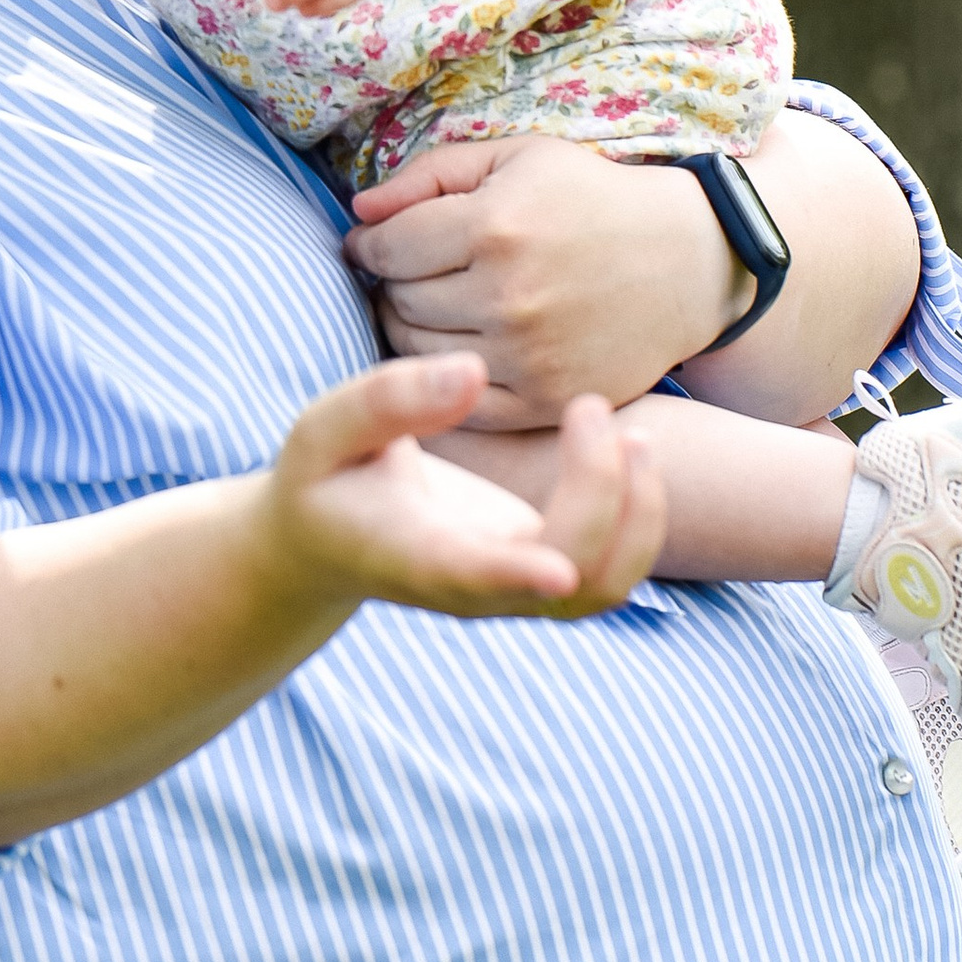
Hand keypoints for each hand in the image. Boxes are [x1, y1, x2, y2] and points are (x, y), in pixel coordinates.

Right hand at [260, 351, 657, 622]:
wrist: (326, 543)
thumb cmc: (323, 478)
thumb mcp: (324, 430)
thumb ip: (389, 401)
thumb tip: (472, 371)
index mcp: (411, 556)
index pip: (469, 576)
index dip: (513, 576)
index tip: (556, 570)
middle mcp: (473, 590)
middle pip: (565, 579)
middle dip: (599, 495)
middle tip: (588, 406)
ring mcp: (514, 591)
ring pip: (603, 586)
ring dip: (637, 517)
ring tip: (632, 433)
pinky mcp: (542, 572)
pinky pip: (613, 567)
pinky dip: (639, 518)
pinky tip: (628, 452)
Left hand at [343, 135, 746, 429]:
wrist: (686, 262)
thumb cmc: (590, 200)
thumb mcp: (515, 159)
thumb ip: (428, 176)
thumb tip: (357, 214)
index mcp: (494, 226)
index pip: (386, 249)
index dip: (370, 247)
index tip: (376, 246)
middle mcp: (508, 295)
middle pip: (400, 301)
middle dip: (395, 285)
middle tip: (416, 274)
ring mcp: (528, 356)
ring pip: (419, 353)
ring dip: (414, 330)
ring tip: (440, 306)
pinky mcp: (547, 401)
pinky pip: (461, 401)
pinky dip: (449, 377)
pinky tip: (464, 346)